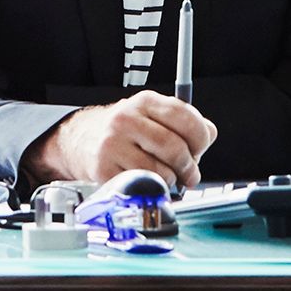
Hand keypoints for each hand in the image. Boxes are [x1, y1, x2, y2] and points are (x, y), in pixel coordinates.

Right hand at [36, 94, 216, 189]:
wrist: (82, 140)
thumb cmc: (126, 132)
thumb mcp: (153, 116)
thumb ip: (184, 124)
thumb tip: (209, 135)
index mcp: (145, 101)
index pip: (184, 117)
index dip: (200, 137)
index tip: (201, 149)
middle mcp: (126, 119)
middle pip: (174, 147)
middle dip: (189, 166)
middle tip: (190, 174)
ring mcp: (113, 144)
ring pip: (160, 171)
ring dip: (171, 181)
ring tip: (167, 178)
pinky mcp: (104, 168)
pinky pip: (141, 185)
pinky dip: (152, 189)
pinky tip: (149, 181)